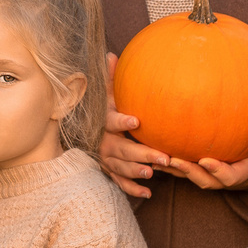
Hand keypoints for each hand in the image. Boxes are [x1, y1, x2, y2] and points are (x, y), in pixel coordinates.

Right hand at [95, 58, 166, 201]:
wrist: (83, 132)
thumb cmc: (102, 110)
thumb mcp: (104, 94)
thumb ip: (109, 78)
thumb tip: (111, 54)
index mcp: (103, 124)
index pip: (110, 122)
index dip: (122, 121)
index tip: (136, 121)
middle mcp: (103, 143)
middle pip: (121, 150)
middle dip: (142, 154)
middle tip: (164, 157)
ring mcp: (105, 159)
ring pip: (120, 168)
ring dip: (136, 172)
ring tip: (153, 173)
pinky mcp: (109, 171)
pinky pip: (119, 183)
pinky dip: (132, 189)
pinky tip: (148, 193)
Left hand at [163, 94, 247, 193]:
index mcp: (247, 171)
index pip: (231, 176)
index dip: (218, 170)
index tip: (206, 161)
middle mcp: (229, 178)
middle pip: (205, 180)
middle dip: (188, 172)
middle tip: (172, 160)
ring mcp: (217, 177)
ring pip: (192, 177)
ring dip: (174, 169)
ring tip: (154, 157)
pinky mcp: (208, 172)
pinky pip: (188, 170)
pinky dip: (172, 163)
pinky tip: (154, 149)